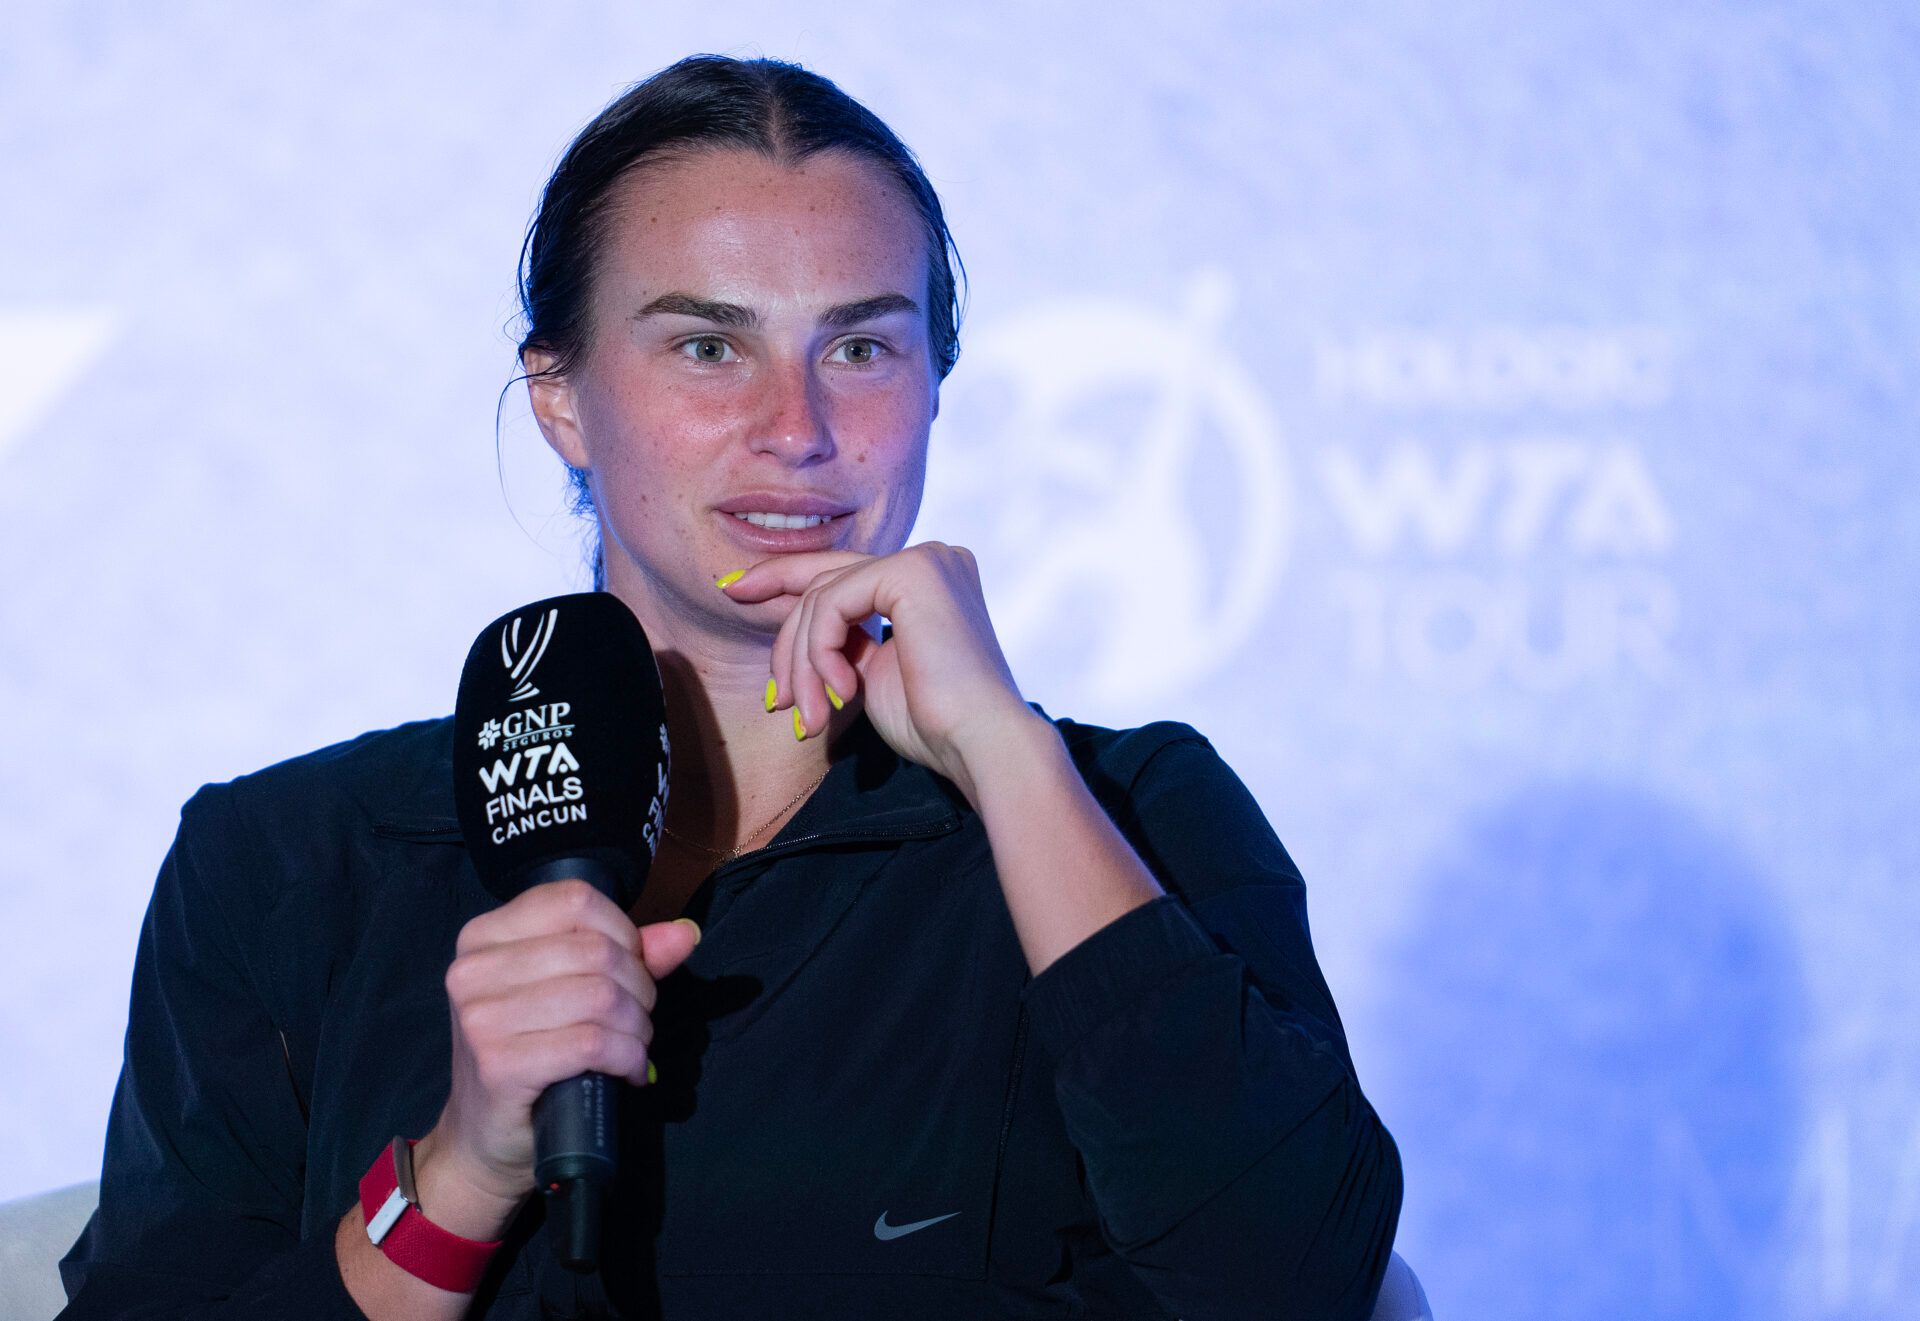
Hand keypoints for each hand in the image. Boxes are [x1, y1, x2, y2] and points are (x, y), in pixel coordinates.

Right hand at [426, 880, 699, 1209]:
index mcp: (485, 936)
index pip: (576, 899)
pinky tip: (628, 1072)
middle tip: (636, 1020)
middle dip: (639, 988)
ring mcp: (481, 1017)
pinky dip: (627, 1057)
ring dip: (637, 1027)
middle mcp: (473, 969)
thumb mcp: (571, 991)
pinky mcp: (499, 1064)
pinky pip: (592, 1043)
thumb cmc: (530, 1055)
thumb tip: (686, 932)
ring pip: (600, 996)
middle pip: (596, 950)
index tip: (630, 970)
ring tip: (632, 1047)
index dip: (622, 933)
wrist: (485, 1138)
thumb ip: (627, 955)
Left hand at [718, 543, 1044, 801]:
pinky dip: (819, 654)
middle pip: (825, 580)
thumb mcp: (873, 671)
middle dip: (785, 639)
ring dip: (802, 665)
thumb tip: (793, 633)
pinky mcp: (913, 572)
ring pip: (822, 597)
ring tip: (809, 718)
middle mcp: (932, 557)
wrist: (980, 746)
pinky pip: (832, 604)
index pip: (841, 570)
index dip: (781, 577)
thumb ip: (844, 639)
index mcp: (928, 578)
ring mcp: (925, 559)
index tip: (733, 589)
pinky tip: (839, 695)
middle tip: (775, 701)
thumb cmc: (934, 724)